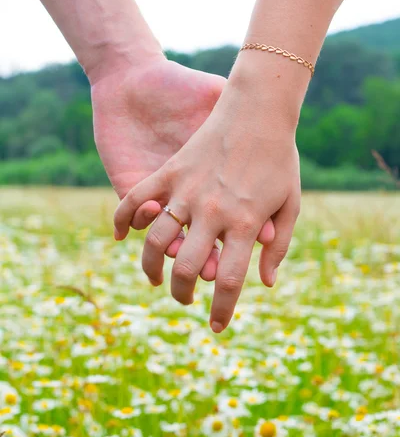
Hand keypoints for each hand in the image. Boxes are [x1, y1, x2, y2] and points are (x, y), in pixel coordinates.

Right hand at [114, 58, 300, 331]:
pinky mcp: (170, 171)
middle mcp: (213, 212)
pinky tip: (120, 236)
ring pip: (156, 240)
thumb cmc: (280, 158)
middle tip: (186, 300)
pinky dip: (122, 219)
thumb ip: (278, 246)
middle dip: (184, 295)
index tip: (216, 327)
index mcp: (246, 223)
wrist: (259, 109)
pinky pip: (137, 198)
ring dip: (151, 268)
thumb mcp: (290, 203)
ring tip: (155, 279)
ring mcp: (188, 190)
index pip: (231, 282)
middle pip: (189, 269)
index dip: (222, 311)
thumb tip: (266, 284)